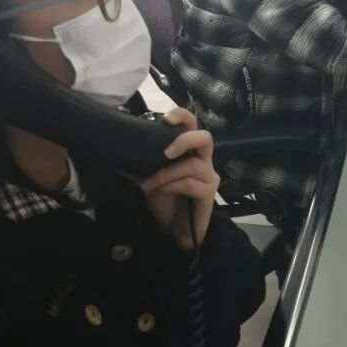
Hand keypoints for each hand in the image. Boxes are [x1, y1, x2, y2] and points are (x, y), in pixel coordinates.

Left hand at [139, 108, 219, 250]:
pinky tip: (160, 192)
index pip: (192, 124)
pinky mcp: (209, 193)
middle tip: (166, 153)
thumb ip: (152, 159)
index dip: (182, 115)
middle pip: (205, 137)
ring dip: (166, 174)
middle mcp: (204, 160)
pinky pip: (189, 183)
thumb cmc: (164, 200)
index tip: (166, 118)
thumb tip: (137, 144)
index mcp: (190, 150)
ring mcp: (209, 176)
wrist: (173, 230)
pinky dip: (171, 186)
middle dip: (184, 140)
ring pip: (191, 165)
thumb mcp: (153, 175)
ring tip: (150, 185)